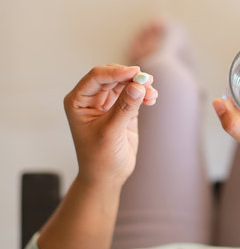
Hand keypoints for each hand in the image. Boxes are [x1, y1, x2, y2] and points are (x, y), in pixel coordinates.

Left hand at [64, 64, 157, 186]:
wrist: (108, 176)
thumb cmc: (100, 158)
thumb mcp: (111, 132)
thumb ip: (124, 107)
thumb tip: (138, 85)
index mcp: (78, 101)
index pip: (97, 77)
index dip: (116, 72)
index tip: (135, 72)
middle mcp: (92, 98)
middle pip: (113, 76)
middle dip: (130, 77)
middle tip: (147, 81)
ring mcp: (108, 103)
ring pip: (125, 83)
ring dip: (140, 85)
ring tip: (152, 93)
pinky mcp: (123, 109)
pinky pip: (134, 94)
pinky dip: (144, 94)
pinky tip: (152, 98)